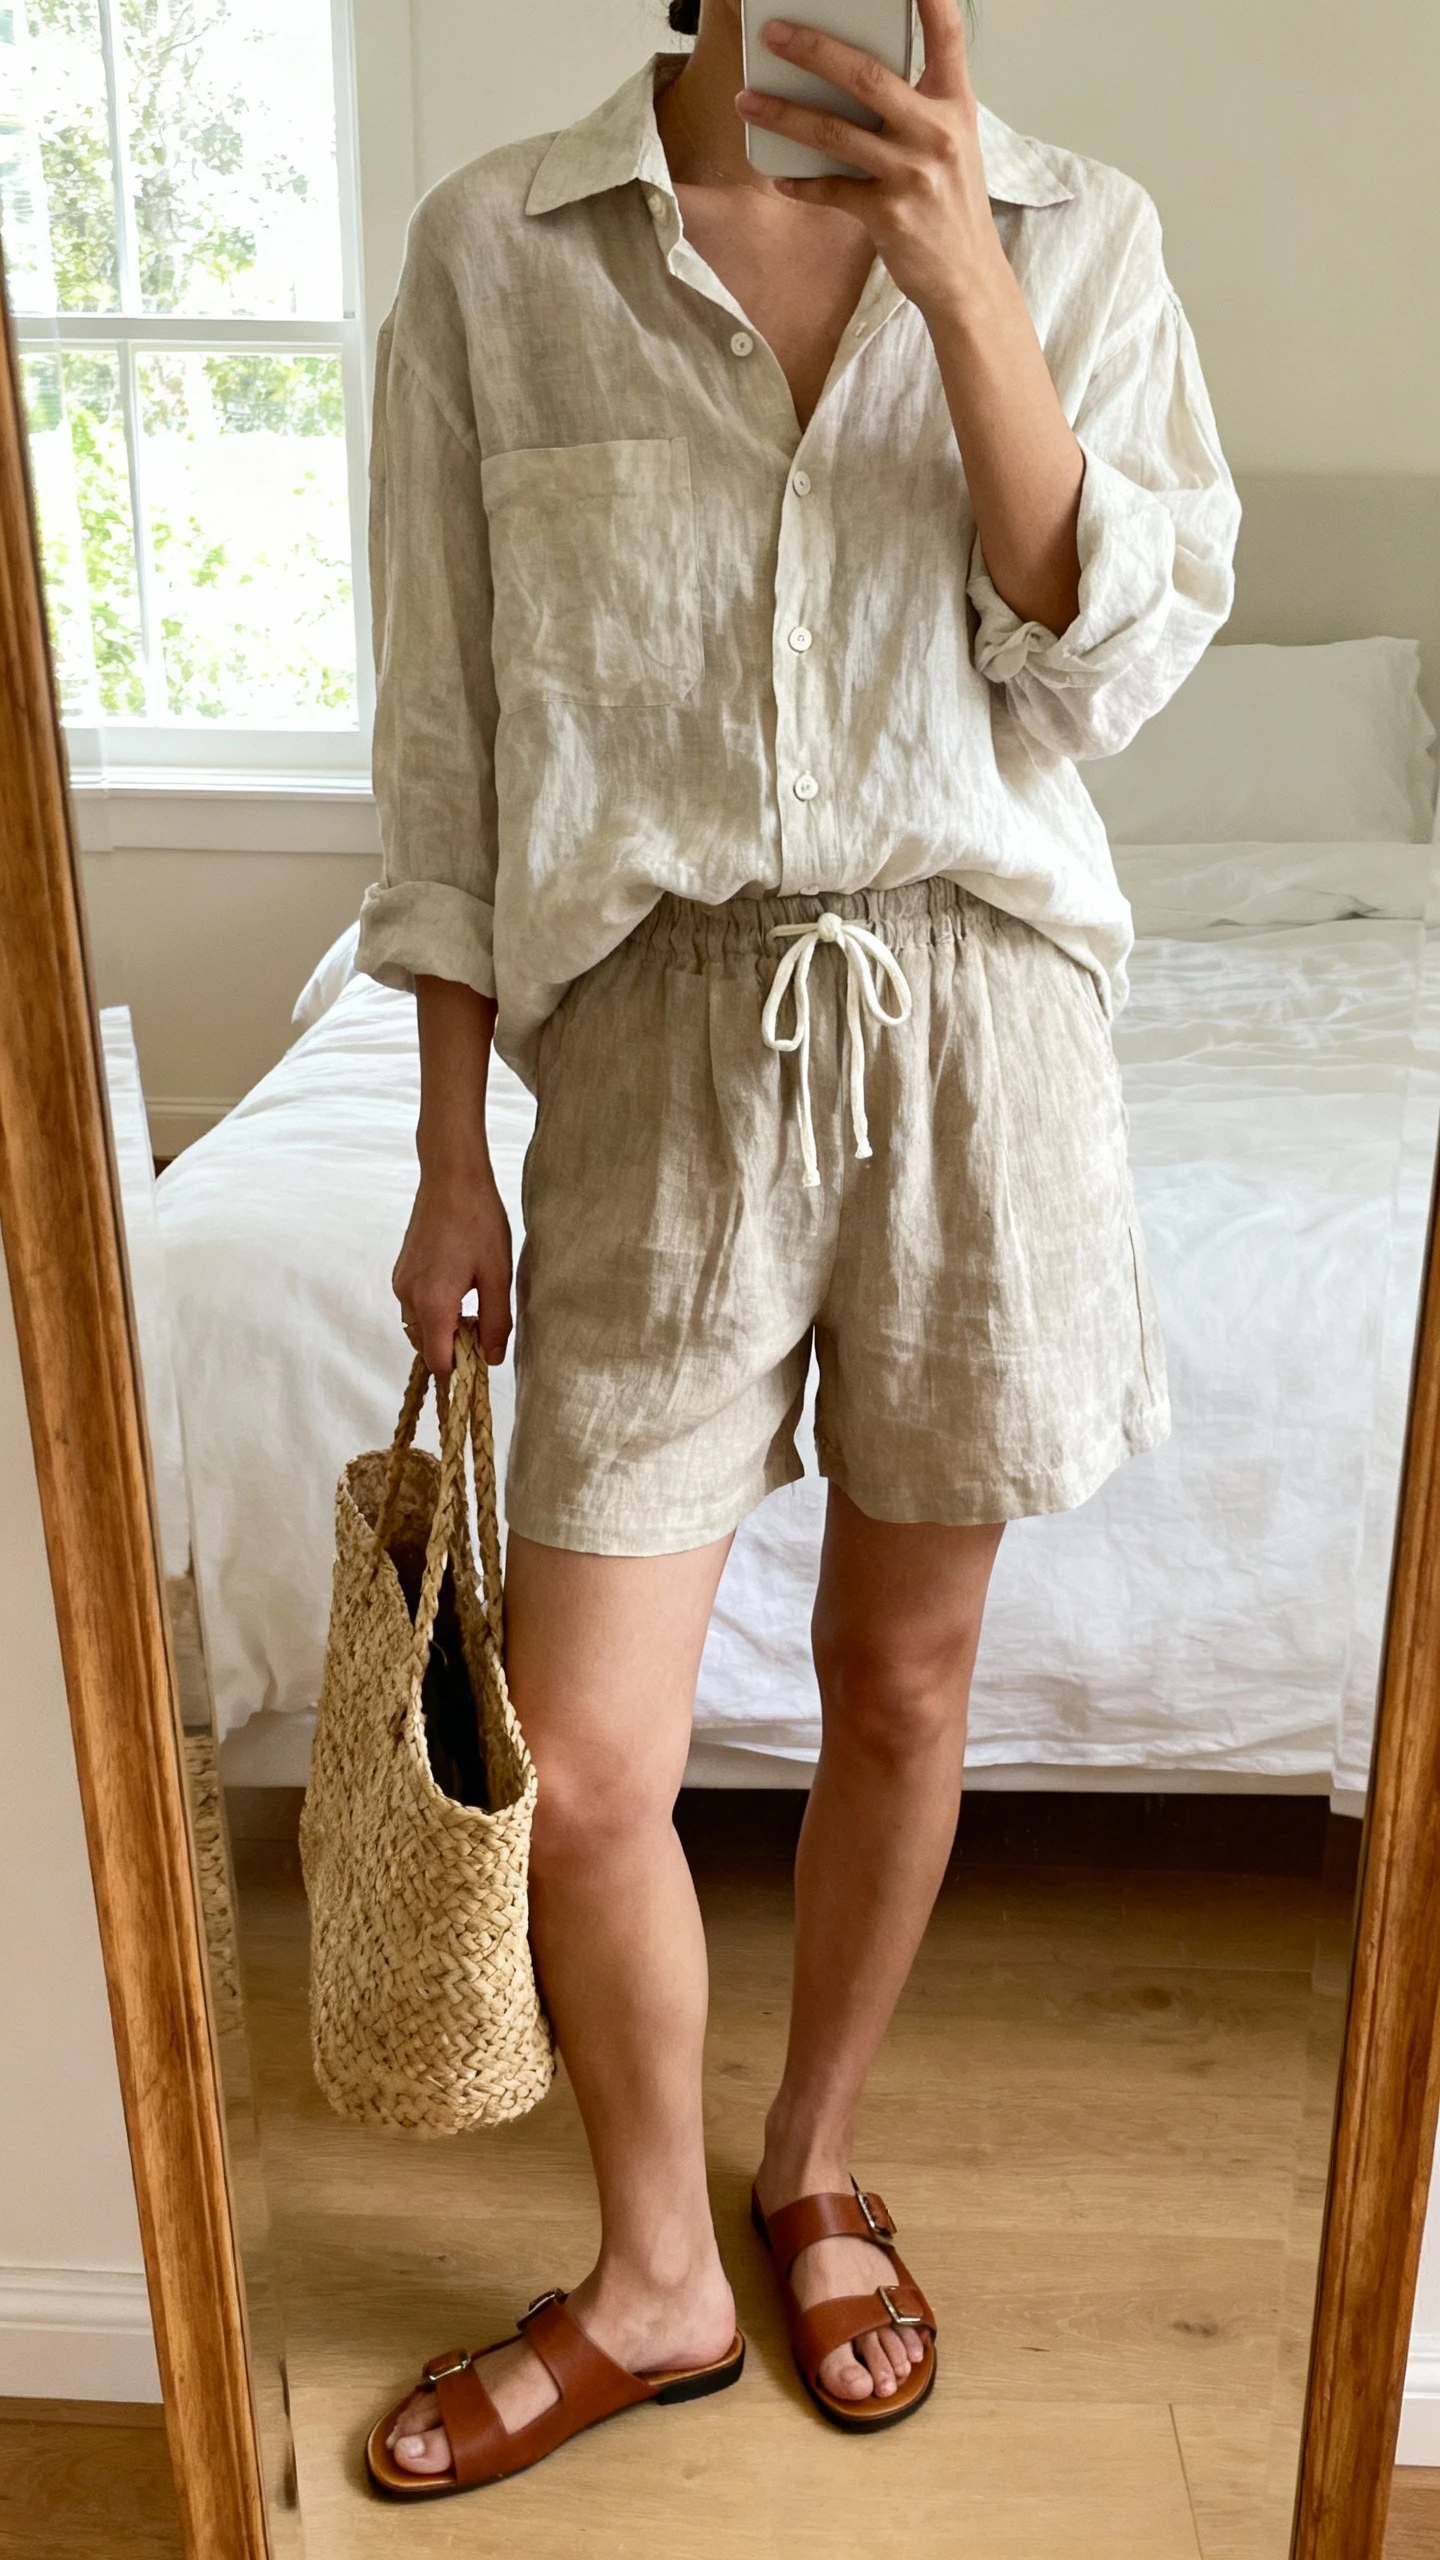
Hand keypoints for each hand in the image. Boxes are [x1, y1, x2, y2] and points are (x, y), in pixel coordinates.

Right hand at [392, 1165, 512, 1378]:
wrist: (451, 1178)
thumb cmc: (478, 1221)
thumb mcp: (498, 1276)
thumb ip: (496, 1323)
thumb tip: (492, 1359)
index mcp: (432, 1303)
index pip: (437, 1362)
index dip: (459, 1370)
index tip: (481, 1364)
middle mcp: (408, 1296)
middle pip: (424, 1347)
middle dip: (450, 1350)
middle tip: (482, 1333)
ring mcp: (401, 1282)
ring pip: (417, 1327)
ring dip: (441, 1330)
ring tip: (473, 1310)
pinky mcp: (401, 1270)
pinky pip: (413, 1306)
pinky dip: (432, 1312)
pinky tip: (458, 1292)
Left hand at [736, 0, 1006, 321]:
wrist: (967, 277)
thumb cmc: (952, 204)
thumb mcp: (951, 142)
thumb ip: (916, 105)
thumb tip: (856, 76)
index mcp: (955, 104)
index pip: (947, 35)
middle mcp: (936, 132)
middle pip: (867, 77)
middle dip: (814, 51)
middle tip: (775, 34)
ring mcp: (912, 174)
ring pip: (836, 132)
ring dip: (785, 115)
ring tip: (747, 101)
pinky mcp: (888, 215)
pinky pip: (831, 190)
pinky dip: (800, 182)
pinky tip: (778, 174)